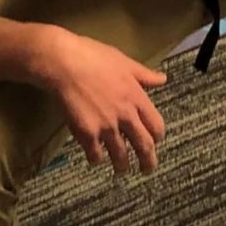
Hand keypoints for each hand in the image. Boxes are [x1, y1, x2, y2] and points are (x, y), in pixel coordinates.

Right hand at [33, 30, 166, 174]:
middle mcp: (126, 116)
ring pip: (120, 155)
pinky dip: (96, 158)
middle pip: (144, 146)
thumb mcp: (123, 61)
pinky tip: (95, 157)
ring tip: (120, 170)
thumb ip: (144, 74)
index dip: (157, 137)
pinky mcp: (87, 134)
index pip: (156, 125)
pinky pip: (96, 155)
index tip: (155, 141)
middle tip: (147, 169)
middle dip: (148, 162)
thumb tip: (162, 79)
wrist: (63, 62)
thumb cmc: (92, 55)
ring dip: (122, 165)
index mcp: (136, 97)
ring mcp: (107, 127)